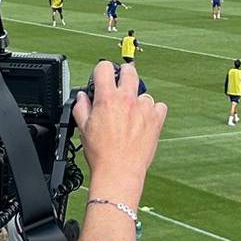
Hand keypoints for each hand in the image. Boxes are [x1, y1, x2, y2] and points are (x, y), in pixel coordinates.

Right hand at [75, 61, 166, 210]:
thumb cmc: (101, 153)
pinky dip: (152, 110)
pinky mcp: (157, 119)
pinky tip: (144, 120)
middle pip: (129, 71)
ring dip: (137, 98)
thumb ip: (81, 107)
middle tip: (120, 82)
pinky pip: (158, 105)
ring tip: (131, 113)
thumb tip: (82, 97)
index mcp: (107, 98)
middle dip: (123, 73)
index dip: (102, 70)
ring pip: (144, 92)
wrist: (119, 171)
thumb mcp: (83, 128)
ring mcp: (144, 108)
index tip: (102, 77)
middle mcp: (127, 99)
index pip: (105, 68)